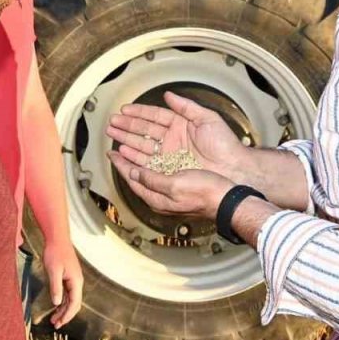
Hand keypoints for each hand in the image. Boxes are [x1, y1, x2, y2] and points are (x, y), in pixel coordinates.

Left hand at [41, 239, 82, 328]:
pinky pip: (67, 293)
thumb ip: (56, 287)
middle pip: (74, 303)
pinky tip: (56, 306)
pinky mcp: (68, 276)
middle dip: (66, 315)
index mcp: (76, 281)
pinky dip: (62, 301)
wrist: (57, 239)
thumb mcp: (53, 271)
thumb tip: (56, 303)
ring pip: (70, 299)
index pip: (74, 303)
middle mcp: (77, 282)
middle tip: (56, 325)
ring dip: (63, 309)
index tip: (59, 323)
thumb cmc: (55, 253)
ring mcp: (73, 279)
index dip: (67, 315)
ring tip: (53, 319)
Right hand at [106, 92, 252, 184]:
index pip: (155, 116)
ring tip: (113, 135)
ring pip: (143, 146)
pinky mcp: (169, 169)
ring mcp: (170, 155)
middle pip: (144, 131)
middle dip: (127, 126)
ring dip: (127, 140)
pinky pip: (148, 162)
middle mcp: (173, 139)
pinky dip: (134, 157)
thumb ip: (186, 106)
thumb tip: (169, 95)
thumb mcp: (207, 118)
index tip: (124, 110)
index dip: (139, 113)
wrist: (232, 168)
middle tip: (112, 123)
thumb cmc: (225, 144)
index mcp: (181, 125)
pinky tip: (123, 152)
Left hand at [108, 151, 235, 220]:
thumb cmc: (204, 194)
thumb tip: (133, 172)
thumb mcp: (174, 186)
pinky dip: (153, 157)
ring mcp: (170, 188)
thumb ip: (151, 179)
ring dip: (138, 154)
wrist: (227, 197)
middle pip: (137, 173)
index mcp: (156, 197)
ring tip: (130, 142)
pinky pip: (160, 167)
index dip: (120, 164)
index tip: (111, 152)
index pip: (131, 178)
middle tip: (117, 143)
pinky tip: (153, 150)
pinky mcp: (181, 182)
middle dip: (126, 157)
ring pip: (148, 168)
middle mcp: (161, 193)